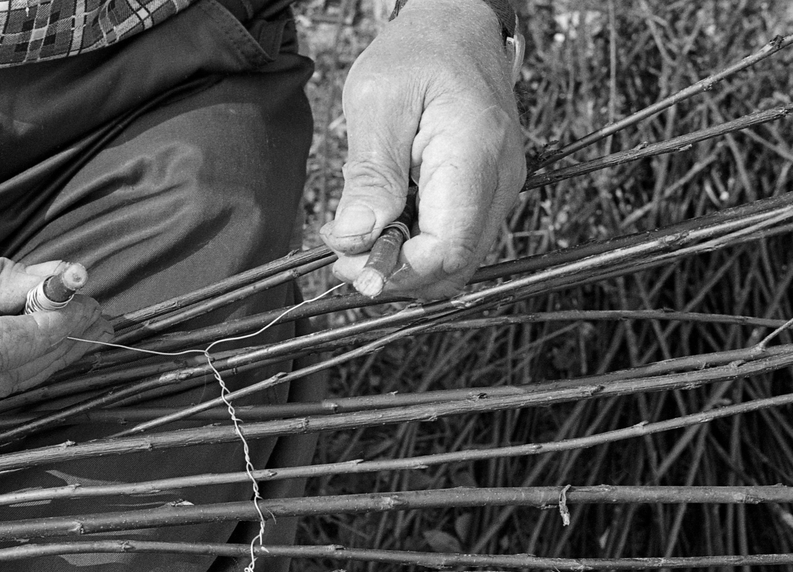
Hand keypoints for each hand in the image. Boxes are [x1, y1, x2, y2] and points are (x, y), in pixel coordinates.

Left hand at [321, 0, 525, 299]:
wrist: (457, 25)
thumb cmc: (418, 51)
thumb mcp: (377, 101)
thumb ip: (369, 174)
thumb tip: (355, 238)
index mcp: (475, 156)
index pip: (444, 251)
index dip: (394, 273)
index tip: (347, 266)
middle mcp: (499, 181)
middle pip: (452, 267)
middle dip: (394, 275)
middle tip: (343, 257)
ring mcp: (498, 190)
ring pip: (454, 262)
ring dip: (402, 264)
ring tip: (359, 237)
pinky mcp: (486, 193)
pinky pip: (454, 240)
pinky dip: (415, 247)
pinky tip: (384, 224)